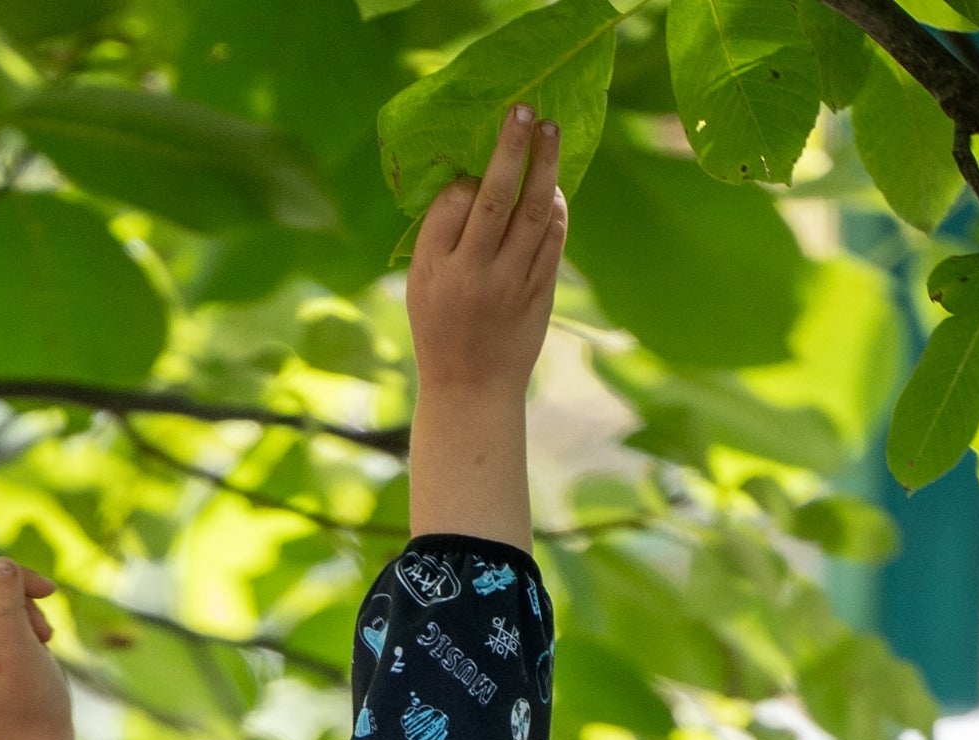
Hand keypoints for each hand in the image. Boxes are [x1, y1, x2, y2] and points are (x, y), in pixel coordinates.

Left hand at [0, 558, 75, 739]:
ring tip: (46, 643)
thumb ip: (8, 606)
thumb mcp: (24, 650)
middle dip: (21, 598)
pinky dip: (23, 630)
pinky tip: (39, 650)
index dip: (15, 575)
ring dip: (26, 614)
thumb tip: (0, 564)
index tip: (50, 592)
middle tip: (47, 631)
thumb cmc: (36, 708)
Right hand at [406, 104, 565, 407]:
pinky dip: (556, 208)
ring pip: (532, 213)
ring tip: (550, 132)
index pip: (453, 201)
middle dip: (512, 148)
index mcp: (433, 267)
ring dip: (545, 167)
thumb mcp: (422, 284)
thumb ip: (440, 235)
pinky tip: (555, 187)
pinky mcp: (538, 294)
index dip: (466, 177)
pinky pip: (552, 239)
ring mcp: (509, 284)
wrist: (471, 390)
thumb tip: (469, 179)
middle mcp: (472, 273)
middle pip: (494, 197)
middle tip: (525, 110)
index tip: (472, 170)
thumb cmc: (441, 328)